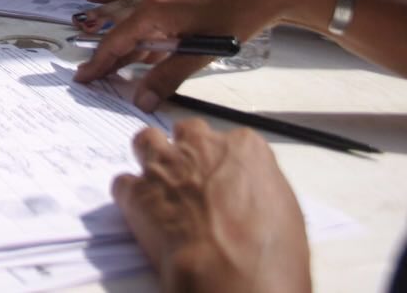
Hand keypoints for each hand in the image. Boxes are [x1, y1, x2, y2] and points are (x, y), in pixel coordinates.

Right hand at [72, 0, 286, 110]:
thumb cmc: (236, 14)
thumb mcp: (201, 51)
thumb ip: (168, 75)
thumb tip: (142, 98)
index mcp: (154, 12)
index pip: (117, 42)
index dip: (99, 62)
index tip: (84, 77)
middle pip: (118, 26)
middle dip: (101, 47)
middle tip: (86, 66)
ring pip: (127, 9)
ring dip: (109, 21)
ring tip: (86, 22)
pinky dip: (126, 3)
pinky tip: (124, 2)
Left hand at [114, 120, 310, 292]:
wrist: (231, 275)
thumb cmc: (266, 253)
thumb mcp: (284, 211)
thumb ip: (258, 187)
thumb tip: (247, 196)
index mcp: (244, 148)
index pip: (230, 139)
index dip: (224, 162)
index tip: (222, 178)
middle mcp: (201, 147)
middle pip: (187, 132)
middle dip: (186, 150)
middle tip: (191, 178)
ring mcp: (164, 165)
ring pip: (146, 140)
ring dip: (150, 158)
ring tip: (158, 184)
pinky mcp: (136, 191)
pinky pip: (122, 182)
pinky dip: (129, 195)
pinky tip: (140, 212)